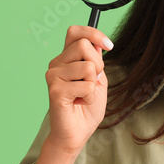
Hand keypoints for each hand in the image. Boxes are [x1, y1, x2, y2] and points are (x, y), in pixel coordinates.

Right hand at [44, 26, 112, 156]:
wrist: (77, 132)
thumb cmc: (86, 107)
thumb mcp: (97, 79)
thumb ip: (95, 61)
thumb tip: (96, 43)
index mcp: (66, 58)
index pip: (75, 32)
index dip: (94, 33)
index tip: (109, 46)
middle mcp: (56, 64)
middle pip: (84, 45)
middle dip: (98, 63)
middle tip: (93, 82)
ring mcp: (53, 76)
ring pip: (87, 66)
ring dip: (93, 84)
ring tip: (84, 95)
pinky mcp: (56, 90)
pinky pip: (86, 85)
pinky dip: (90, 97)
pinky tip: (80, 103)